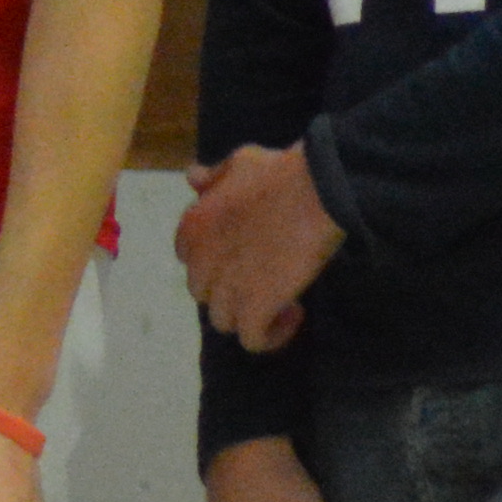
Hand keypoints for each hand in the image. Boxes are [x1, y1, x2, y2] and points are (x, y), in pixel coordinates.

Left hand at [176, 137, 345, 350]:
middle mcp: (202, 260)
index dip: (212, 260)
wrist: (314, 190)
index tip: (242, 254)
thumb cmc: (280, 173)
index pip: (186, 256)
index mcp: (193, 226)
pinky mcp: (256, 307)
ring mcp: (228, 287)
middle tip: (263, 278)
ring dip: (249, 314)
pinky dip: (270, 335)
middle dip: (228, 289)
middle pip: (203, 292)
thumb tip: (193, 177)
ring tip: (282, 299)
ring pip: (223, 320)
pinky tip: (294, 314)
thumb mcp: (239, 162)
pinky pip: (252, 339)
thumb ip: (214, 176)